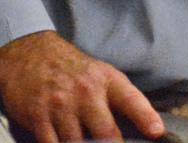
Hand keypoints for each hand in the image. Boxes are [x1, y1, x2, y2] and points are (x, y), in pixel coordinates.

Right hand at [0, 30, 162, 142]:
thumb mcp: (102, 75)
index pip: (131, 100)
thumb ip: (119, 99)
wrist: (31, 55)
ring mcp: (61, 106)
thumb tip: (143, 126)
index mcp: (108, 81)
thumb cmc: (74, 71)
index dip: (146, 117)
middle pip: (105, 132)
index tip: (156, 132)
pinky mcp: (38, 117)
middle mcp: (86, 93)